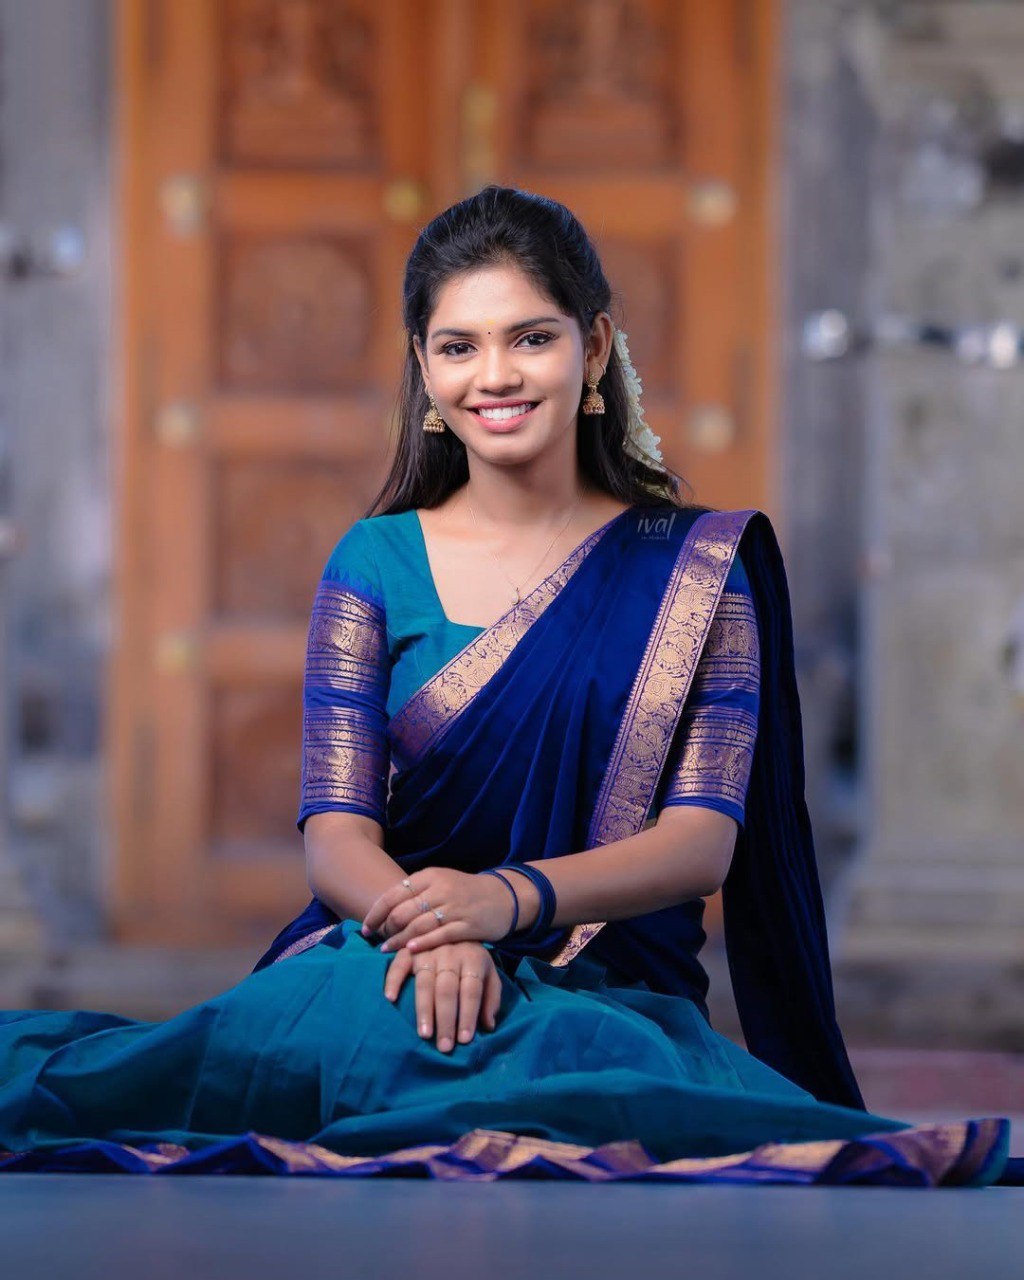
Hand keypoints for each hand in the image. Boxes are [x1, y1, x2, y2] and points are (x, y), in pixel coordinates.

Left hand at [361, 866, 527, 953]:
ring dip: (399, 940)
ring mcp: (454, 907)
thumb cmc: (465, 892)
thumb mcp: (440, 882)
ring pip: (418, 925)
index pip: (394, 894)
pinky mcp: (467, 925)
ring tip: (387, 950)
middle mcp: (440, 889)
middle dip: (387, 929)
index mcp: (430, 876)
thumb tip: (385, 910)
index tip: (365, 928)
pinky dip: (422, 944)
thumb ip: (416, 893)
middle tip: (379, 941)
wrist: (503, 896)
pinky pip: (439, 936)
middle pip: (403, 912)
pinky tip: (410, 951)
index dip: (376, 913)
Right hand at [382, 940, 500, 1051]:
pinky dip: (393, 980)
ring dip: (424, 1009)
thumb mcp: (489, 972)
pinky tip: (391, 998)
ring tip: (424, 1034)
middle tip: (444, 1047)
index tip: (464, 1040)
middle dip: (446, 1019)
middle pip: (447, 989)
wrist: (453, 923)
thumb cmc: (471, 958)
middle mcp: (450, 953)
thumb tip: (488, 1026)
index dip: (468, 1015)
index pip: (471, 990)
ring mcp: (428, 950)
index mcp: (473, 958)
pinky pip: (399, 964)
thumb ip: (491, 997)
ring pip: (424, 982)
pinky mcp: (409, 950)